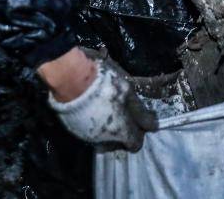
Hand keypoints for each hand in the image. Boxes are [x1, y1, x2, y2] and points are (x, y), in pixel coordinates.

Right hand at [43, 48, 157, 151]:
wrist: (71, 79)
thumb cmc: (103, 83)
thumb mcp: (127, 91)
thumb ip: (140, 111)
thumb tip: (152, 125)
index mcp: (121, 130)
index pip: (135, 144)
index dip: (138, 133)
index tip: (137, 123)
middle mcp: (105, 138)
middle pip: (119, 144)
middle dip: (122, 133)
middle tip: (121, 115)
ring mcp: (88, 136)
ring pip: (103, 140)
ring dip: (108, 131)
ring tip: (106, 112)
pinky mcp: (75, 131)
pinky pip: (90, 133)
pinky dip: (94, 126)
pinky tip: (93, 112)